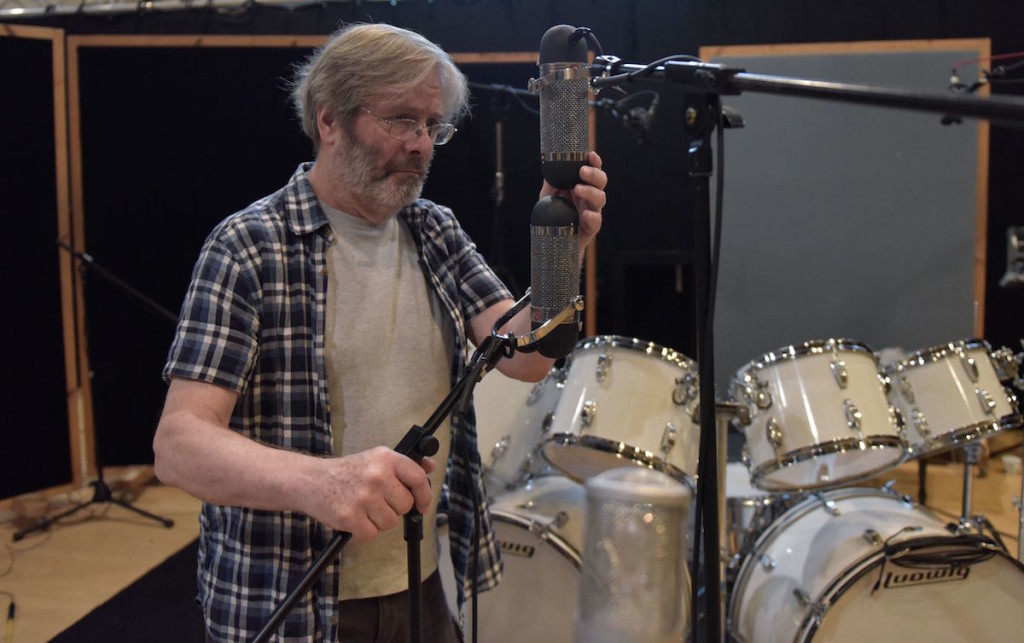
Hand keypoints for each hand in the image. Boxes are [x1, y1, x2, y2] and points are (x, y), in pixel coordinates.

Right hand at [304, 446, 435, 540]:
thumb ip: (405, 465)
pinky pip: (372, 534)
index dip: (425, 496)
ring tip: (364, 508)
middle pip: (405, 505)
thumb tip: (430, 466)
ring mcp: (363, 496)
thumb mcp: (375, 459)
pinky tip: (355, 517)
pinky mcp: (350, 517)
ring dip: (379, 520)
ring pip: (390, 522)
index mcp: (385, 458)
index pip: (418, 478)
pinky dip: (364, 530)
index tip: (423, 505)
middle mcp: (376, 475)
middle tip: (378, 501)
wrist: (310, 480)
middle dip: (394, 508)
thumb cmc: (346, 472)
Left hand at [539, 150, 606, 259]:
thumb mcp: (548, 196)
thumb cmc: (554, 215)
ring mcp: (593, 211)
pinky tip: (585, 214)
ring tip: (578, 189)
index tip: (590, 155)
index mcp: (584, 185)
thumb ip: (550, 182)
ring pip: (600, 198)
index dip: (594, 162)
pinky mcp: (592, 227)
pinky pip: (596, 221)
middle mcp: (591, 197)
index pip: (593, 170)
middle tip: (582, 172)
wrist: (555, 241)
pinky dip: (592, 216)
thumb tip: (548, 164)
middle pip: (601, 181)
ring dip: (590, 192)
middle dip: (594, 174)